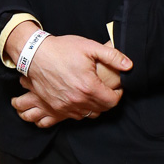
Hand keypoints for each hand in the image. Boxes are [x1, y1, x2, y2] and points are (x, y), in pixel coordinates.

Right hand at [11, 35, 131, 128]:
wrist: (34, 55)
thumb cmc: (62, 49)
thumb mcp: (89, 47)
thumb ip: (112, 56)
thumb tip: (129, 65)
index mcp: (88, 87)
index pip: (112, 101)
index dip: (118, 94)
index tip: (117, 87)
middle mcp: (77, 100)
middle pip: (102, 109)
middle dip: (108, 100)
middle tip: (107, 89)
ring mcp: (65, 106)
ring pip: (89, 114)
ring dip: (95, 106)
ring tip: (94, 93)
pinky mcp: (55, 107)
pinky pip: (75, 115)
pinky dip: (81, 109)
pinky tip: (81, 97)